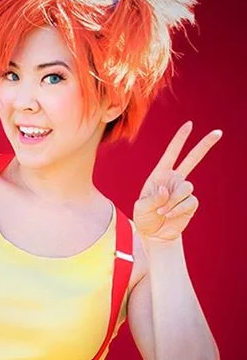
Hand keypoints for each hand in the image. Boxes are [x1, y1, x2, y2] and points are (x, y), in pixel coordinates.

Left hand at [133, 121, 222, 242]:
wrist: (154, 234)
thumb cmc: (144, 218)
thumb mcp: (140, 208)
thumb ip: (152, 199)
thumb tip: (166, 191)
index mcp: (160, 174)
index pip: (171, 153)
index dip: (180, 139)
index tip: (189, 125)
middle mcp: (174, 179)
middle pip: (193, 159)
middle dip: (205, 145)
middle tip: (218, 132)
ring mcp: (183, 191)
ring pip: (186, 187)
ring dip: (173, 200)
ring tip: (162, 211)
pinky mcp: (190, 204)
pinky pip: (188, 202)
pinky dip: (177, 209)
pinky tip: (169, 215)